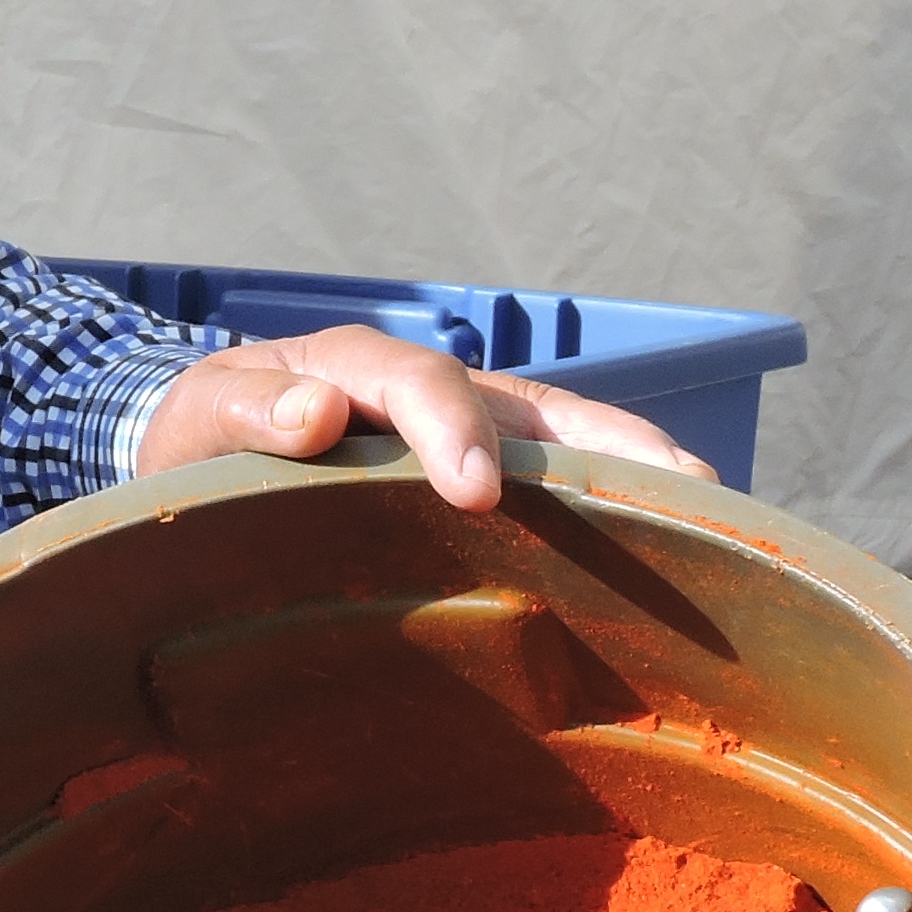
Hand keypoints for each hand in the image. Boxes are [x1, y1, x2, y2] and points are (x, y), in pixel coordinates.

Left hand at [132, 323, 711, 508]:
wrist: (203, 442)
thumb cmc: (200, 435)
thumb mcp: (202, 418)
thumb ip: (248, 413)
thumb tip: (315, 413)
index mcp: (359, 366)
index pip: (423, 384)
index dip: (453, 430)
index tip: (473, 494)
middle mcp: (433, 392)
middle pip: (536, 406)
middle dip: (610, 443)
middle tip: (682, 489)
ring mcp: (468, 431)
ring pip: (564, 442)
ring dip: (636, 470)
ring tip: (711, 510)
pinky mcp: (482, 474)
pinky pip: (553, 483)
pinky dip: (612, 504)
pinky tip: (665, 545)